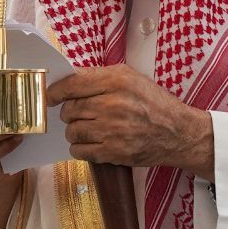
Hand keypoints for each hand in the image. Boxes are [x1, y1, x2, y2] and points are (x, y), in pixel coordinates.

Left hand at [47, 63, 213, 178]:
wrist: (178, 132)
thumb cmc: (153, 102)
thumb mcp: (130, 77)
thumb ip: (99, 75)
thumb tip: (69, 77)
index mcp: (116, 81)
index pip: (73, 84)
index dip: (55, 91)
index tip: (49, 96)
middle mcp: (112, 105)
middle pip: (70, 109)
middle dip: (68, 112)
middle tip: (76, 113)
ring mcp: (112, 131)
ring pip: (72, 131)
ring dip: (73, 130)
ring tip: (85, 127)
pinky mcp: (113, 152)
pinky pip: (80, 151)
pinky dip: (79, 147)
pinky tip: (90, 142)